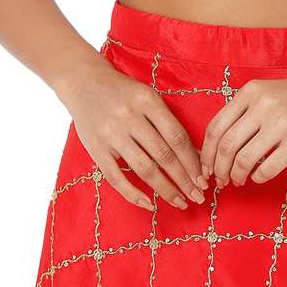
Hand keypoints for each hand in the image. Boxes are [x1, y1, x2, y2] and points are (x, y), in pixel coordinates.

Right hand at [58, 53, 208, 211]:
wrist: (83, 82)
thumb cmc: (123, 91)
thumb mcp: (148, 96)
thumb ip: (167, 122)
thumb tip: (194, 154)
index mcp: (147, 100)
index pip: (176, 136)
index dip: (192, 161)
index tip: (203, 178)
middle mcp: (130, 117)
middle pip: (163, 155)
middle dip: (184, 180)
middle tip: (198, 196)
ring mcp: (111, 134)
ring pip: (144, 168)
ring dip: (165, 189)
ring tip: (180, 202)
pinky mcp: (95, 149)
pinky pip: (116, 178)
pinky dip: (133, 194)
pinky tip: (149, 204)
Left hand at [199, 69, 286, 187]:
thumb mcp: (266, 93)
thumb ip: (244, 112)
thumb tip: (219, 148)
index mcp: (250, 92)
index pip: (215, 127)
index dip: (207, 153)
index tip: (208, 167)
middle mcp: (262, 106)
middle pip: (226, 146)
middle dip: (219, 168)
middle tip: (221, 179)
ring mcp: (281, 124)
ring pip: (244, 159)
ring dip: (237, 176)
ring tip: (239, 181)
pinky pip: (267, 168)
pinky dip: (257, 177)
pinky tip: (258, 177)